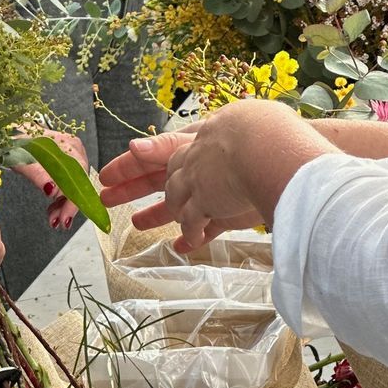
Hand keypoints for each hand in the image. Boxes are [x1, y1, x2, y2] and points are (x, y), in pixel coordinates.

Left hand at [11, 129, 88, 230]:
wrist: (10, 132)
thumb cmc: (15, 142)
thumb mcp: (22, 159)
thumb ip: (38, 174)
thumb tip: (52, 191)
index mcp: (67, 145)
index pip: (78, 178)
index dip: (73, 200)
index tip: (65, 217)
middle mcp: (74, 149)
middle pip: (79, 182)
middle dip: (68, 206)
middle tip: (57, 223)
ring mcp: (71, 155)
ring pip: (74, 185)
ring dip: (64, 204)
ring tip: (52, 219)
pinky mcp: (65, 161)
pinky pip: (69, 182)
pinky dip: (60, 197)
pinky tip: (52, 208)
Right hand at [100, 127, 262, 244]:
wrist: (283, 161)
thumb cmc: (244, 143)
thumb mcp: (199, 141)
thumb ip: (166, 147)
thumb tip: (134, 146)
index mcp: (190, 148)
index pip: (152, 156)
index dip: (129, 166)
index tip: (105, 176)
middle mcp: (199, 170)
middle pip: (159, 180)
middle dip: (133, 188)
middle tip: (105, 199)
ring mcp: (214, 193)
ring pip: (178, 206)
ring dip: (158, 214)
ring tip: (136, 223)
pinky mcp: (231, 215)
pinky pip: (206, 229)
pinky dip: (192, 238)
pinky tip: (179, 246)